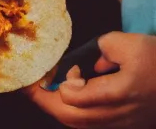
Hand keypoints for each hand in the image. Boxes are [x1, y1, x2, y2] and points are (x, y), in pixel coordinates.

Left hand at [30, 32, 155, 127]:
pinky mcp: (130, 127)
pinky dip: (77, 117)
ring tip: (47, 93)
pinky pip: (95, 127)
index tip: (62, 69)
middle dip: (46, 102)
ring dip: (60, 111)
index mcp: (121, 92)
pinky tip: (72, 101)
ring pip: (83, 126)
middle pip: (73, 118)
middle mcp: (121, 114)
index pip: (75, 98)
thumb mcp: (131, 43)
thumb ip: (102, 47)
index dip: (60, 85)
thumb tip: (88, 62)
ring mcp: (126, 124)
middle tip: (31, 87)